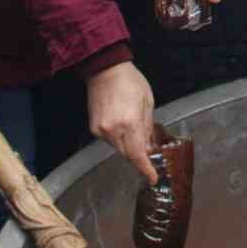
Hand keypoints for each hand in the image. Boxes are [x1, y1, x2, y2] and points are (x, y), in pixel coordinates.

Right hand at [85, 61, 156, 182]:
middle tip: (149, 152)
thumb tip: (149, 147)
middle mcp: (113, 130)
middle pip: (128, 155)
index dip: (146, 169)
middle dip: (139, 156)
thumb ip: (148, 127)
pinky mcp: (94, 128)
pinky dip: (118, 138)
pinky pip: (109, 141)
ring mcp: (101, 130)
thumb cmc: (130, 81)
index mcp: (129, 123)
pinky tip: (122, 124)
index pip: (138, 155)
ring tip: (134, 129)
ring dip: (128, 145)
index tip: (152, 178)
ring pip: (118, 149)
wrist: (105, 69)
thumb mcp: (147, 102)